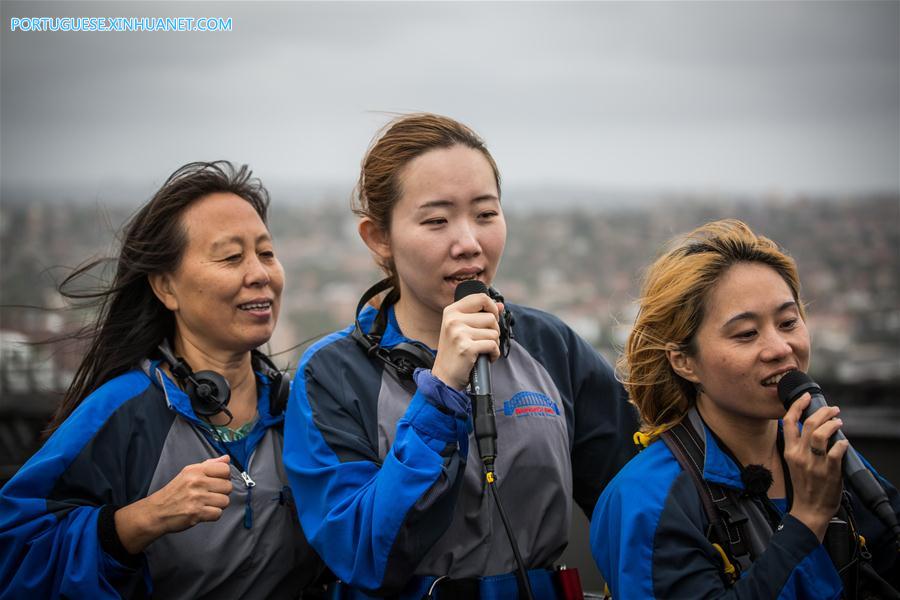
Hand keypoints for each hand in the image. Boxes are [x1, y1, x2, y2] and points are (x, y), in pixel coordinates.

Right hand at [114, 455, 232, 552]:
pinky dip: (213, 515)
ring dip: (218, 505)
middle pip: (228, 486)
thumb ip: (209, 465)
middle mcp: (197, 482)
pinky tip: (204, 512)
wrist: (157, 511)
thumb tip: (226, 458)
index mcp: (196, 470)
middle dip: (222, 492)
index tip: (217, 482)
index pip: (225, 469)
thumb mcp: (189, 472)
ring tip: (207, 504)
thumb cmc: (174, 492)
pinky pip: (218, 513)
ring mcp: (196, 498)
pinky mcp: (196, 513)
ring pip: (225, 501)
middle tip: (211, 495)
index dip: (225, 477)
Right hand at [431, 293, 503, 389]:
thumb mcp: (462, 328)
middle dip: (494, 331)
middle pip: (491, 317)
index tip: (493, 317)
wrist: (444, 377)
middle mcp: (453, 320)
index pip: (480, 298)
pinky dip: (493, 354)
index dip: (492, 307)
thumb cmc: (455, 352)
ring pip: (494, 332)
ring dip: (493, 344)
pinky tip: (485, 358)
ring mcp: (459, 333)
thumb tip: (500, 305)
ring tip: (482, 350)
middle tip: (483, 341)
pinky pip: (492, 345)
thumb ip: (480, 314)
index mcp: (451, 311)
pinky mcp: (466, 347)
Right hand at [782, 393, 848, 540]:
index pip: (788, 422)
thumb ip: (800, 447)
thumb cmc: (804, 487)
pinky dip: (842, 443)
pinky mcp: (829, 472)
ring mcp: (814, 464)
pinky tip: (845, 442)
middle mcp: (799, 455)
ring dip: (833, 424)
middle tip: (832, 410)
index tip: (806, 397)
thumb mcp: (794, 464)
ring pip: (822, 434)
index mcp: (789, 451)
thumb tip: (814, 429)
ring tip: (839, 422)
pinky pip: (836, 451)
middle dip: (823, 412)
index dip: (797, 406)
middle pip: (809, 424)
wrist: (809, 510)